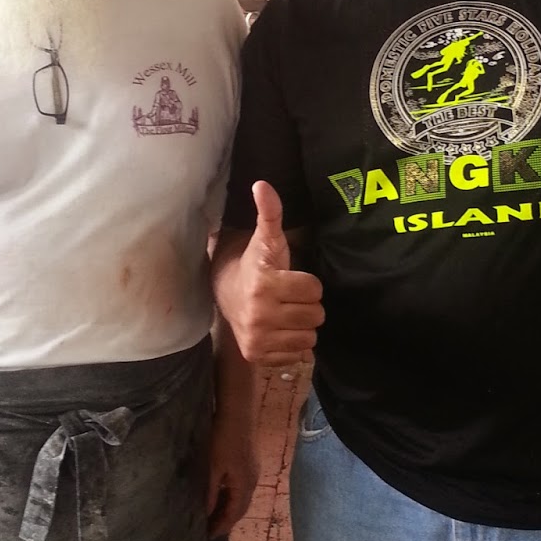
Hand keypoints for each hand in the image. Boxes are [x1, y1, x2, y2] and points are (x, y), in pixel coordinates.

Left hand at [206, 409, 258, 537]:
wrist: (237, 414)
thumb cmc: (223, 440)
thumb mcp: (213, 468)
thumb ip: (211, 492)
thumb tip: (207, 513)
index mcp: (244, 486)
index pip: (234, 514)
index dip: (222, 526)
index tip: (208, 537)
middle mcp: (252, 481)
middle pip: (240, 508)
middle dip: (225, 520)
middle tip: (209, 530)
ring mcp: (253, 472)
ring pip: (241, 497)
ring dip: (228, 508)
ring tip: (212, 516)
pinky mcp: (249, 463)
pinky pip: (241, 488)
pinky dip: (230, 496)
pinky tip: (219, 495)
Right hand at [215, 181, 323, 364]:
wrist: (223, 294)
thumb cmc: (253, 265)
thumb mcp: (265, 239)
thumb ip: (270, 213)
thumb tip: (263, 184)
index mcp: (264, 284)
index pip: (315, 289)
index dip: (306, 283)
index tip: (289, 279)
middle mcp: (259, 315)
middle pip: (316, 315)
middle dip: (306, 305)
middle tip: (287, 297)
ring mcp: (258, 339)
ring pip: (310, 337)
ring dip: (301, 326)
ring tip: (284, 314)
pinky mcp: (258, 356)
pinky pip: (298, 354)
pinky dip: (292, 345)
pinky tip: (278, 330)